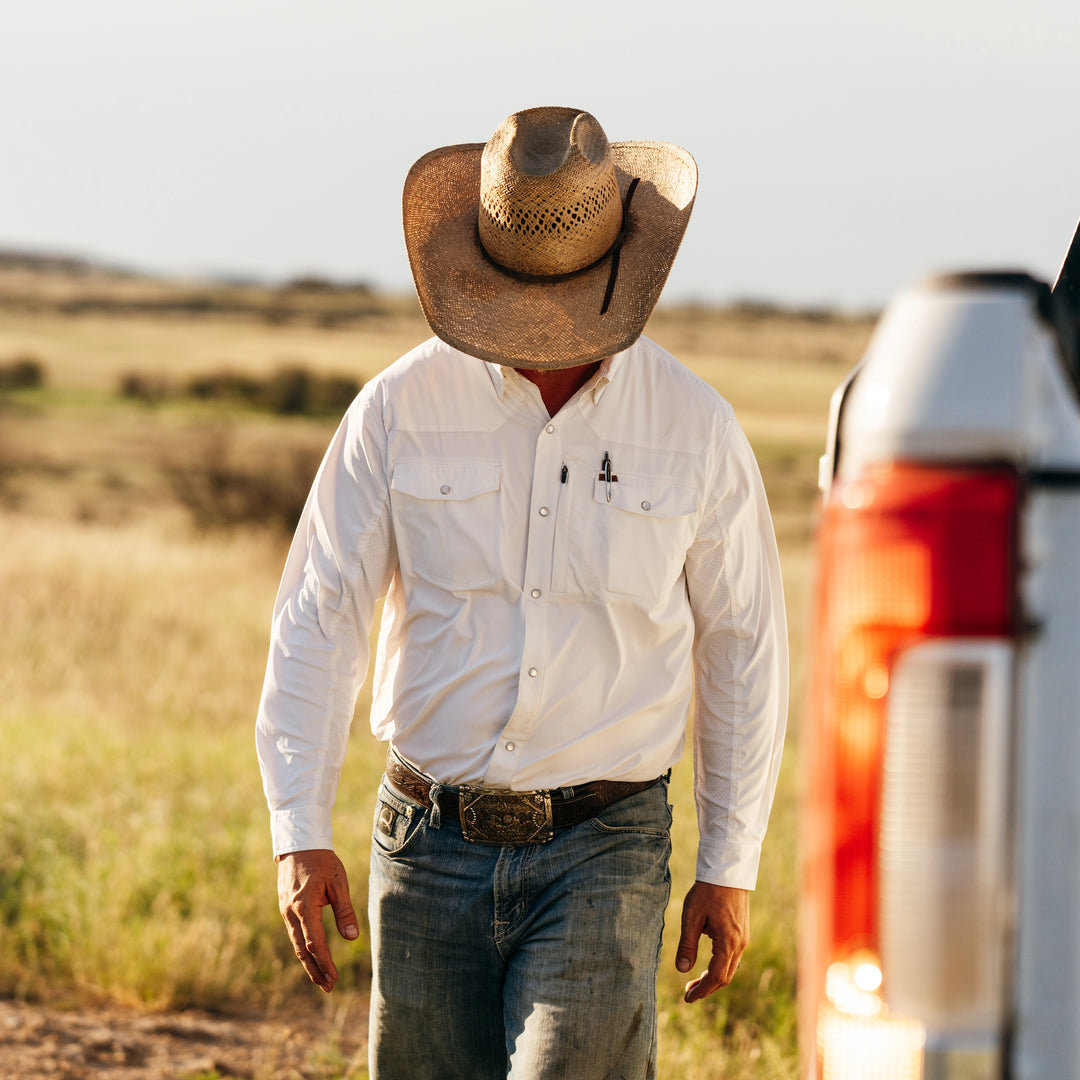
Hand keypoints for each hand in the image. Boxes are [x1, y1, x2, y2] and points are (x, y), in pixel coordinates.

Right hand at [276, 849, 358, 992]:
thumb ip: (344, 910)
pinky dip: (303, 949)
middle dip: (316, 971)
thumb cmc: (322, 861)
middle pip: (302, 950)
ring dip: (309, 963)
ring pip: (296, 944)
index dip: (325, 963)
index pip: (315, 943)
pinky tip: (313, 957)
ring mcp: (285, 912)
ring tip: (322, 979)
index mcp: (304, 907)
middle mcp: (291, 913)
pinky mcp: (285, 909)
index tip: (335, 978)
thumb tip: (352, 938)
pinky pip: (294, 934)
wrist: (298, 844)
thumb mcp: (338, 883)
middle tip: (329, 988)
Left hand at [676, 882, 748, 1003]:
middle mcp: (740, 943)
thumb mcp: (691, 916)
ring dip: (713, 978)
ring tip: (694, 983)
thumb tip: (682, 970)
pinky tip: (708, 964)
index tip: (688, 998)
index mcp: (728, 942)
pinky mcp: (742, 932)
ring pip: (730, 968)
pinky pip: (733, 957)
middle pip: (725, 976)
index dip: (702, 991)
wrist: (727, 870)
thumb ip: (687, 944)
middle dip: (707, 988)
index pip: (716, 977)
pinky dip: (720, 966)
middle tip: (688, 993)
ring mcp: (744, 938)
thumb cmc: (707, 891)